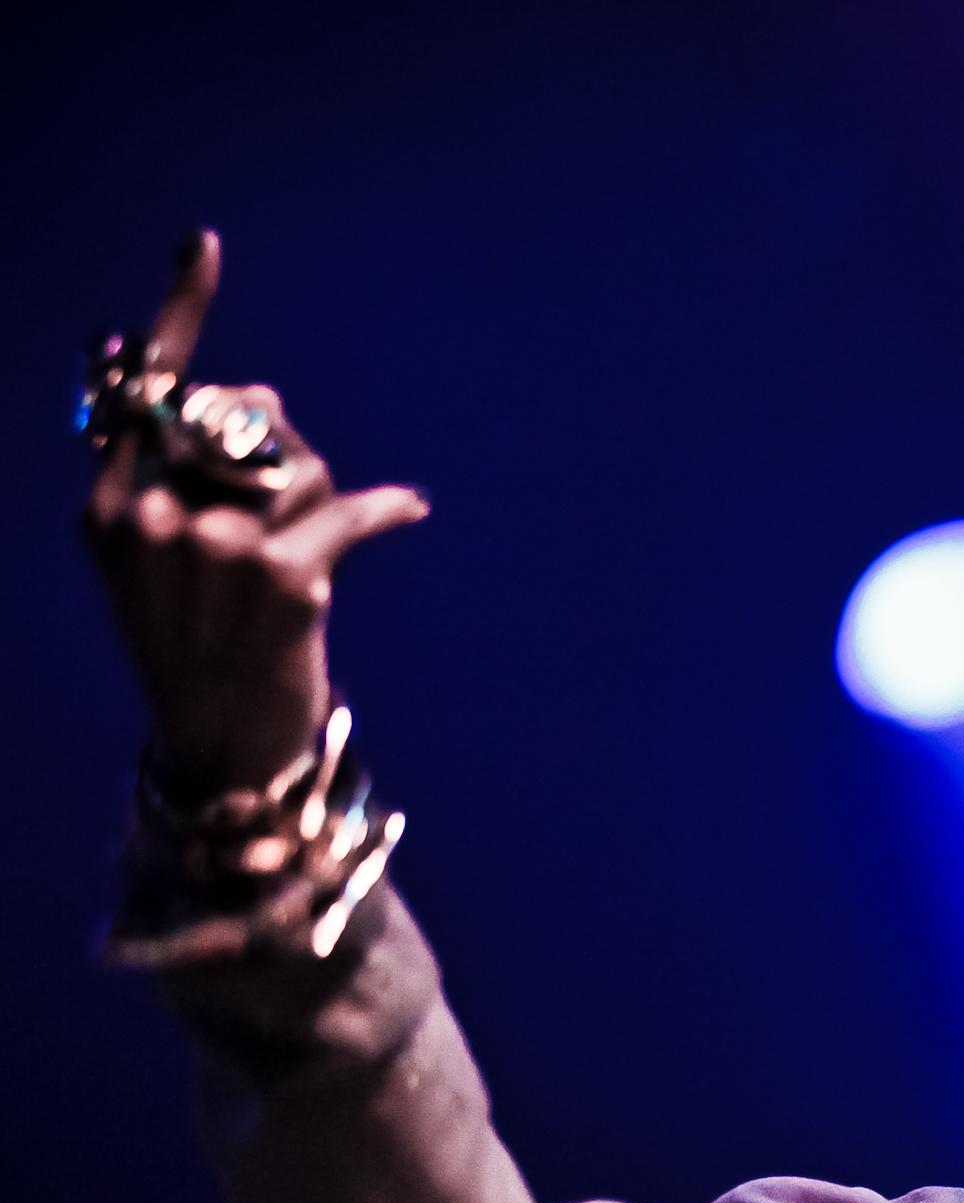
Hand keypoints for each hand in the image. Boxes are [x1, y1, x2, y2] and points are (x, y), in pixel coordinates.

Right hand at [78, 230, 429, 793]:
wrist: (227, 748)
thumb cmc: (203, 649)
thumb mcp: (159, 567)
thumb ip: (182, 486)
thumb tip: (254, 406)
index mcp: (106, 509)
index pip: (141, 392)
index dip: (180, 315)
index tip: (205, 246)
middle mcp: (149, 519)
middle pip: (243, 420)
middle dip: (280, 445)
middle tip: (292, 502)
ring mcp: (214, 548)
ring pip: (301, 467)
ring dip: (326, 497)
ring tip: (315, 550)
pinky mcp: (283, 577)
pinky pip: (351, 510)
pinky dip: (388, 509)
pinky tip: (411, 509)